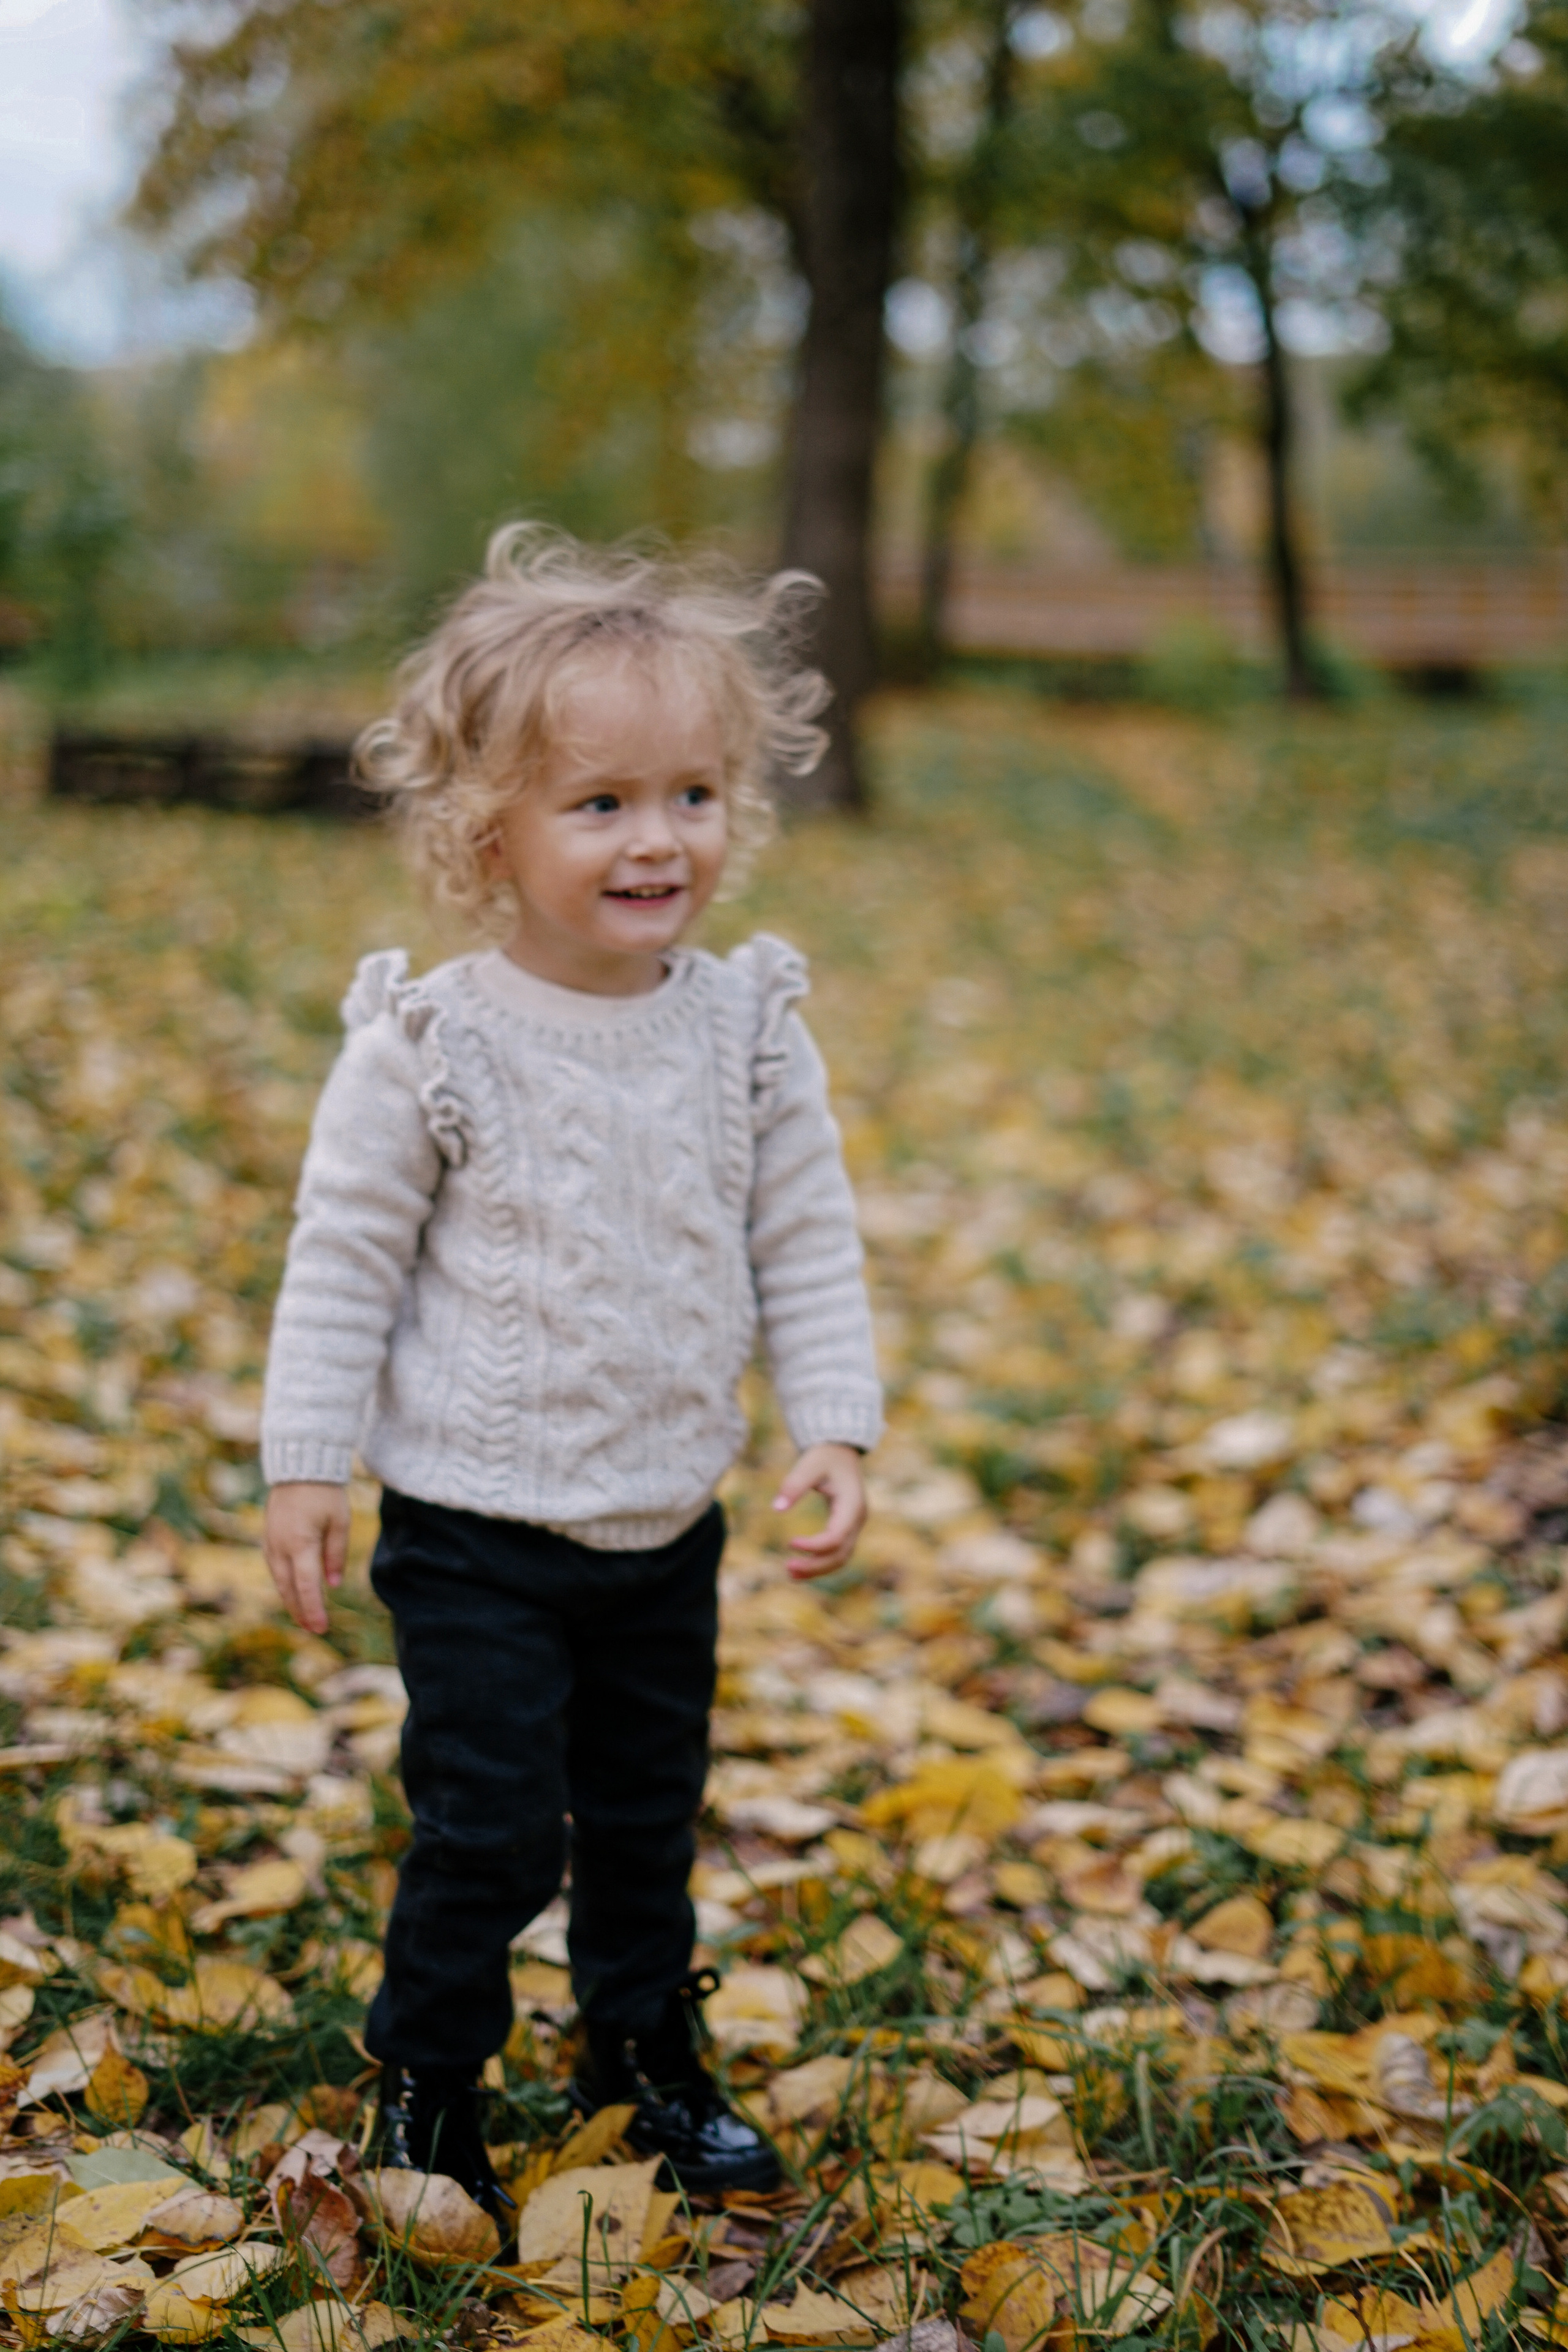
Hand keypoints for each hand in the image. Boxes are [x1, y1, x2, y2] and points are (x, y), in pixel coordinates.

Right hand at [263, 1481, 349, 1634]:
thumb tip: (333, 1584)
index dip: (313, 1609)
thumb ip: (336, 1554)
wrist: (299, 1467)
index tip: (321, 1628)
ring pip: (279, 1580)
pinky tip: (293, 1592)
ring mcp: (271, 1542)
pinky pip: (275, 1568)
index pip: (306, 1586)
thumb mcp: (339, 1522)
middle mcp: (281, 1547)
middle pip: (289, 1588)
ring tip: (304, 1617)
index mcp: (301, 1543)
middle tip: (314, 1629)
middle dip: (301, 1611)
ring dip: (291, 1600)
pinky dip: (284, 1584)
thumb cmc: (324, 1493)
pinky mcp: (268, 1537)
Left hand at [772, 1443, 866, 1580]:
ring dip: (817, 1569)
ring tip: (790, 1574)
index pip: (836, 1536)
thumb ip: (794, 1485)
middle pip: (840, 1554)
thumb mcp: (809, 1464)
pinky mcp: (845, 1528)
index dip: (814, 1545)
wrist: (840, 1451)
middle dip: (815, 1566)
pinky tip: (799, 1566)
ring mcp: (854, 1526)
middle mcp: (857, 1519)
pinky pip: (836, 1552)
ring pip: (840, 1558)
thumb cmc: (824, 1456)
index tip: (789, 1542)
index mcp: (852, 1504)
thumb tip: (777, 1508)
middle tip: (788, 1568)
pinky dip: (819, 1562)